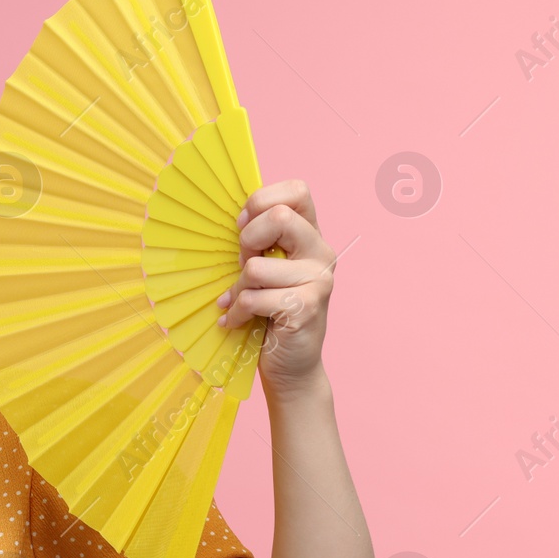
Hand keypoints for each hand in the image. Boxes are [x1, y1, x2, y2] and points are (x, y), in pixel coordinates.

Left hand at [215, 178, 336, 397]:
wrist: (292, 367)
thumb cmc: (270, 313)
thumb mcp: (265, 270)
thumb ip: (259, 244)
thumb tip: (236, 220)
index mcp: (311, 236)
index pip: (297, 191)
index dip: (262, 201)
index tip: (244, 227)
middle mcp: (322, 253)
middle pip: (279, 217)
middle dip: (248, 242)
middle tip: (246, 267)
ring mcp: (319, 280)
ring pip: (257, 267)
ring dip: (238, 288)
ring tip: (243, 302)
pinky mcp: (307, 308)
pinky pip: (254, 298)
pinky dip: (236, 312)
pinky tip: (237, 321)